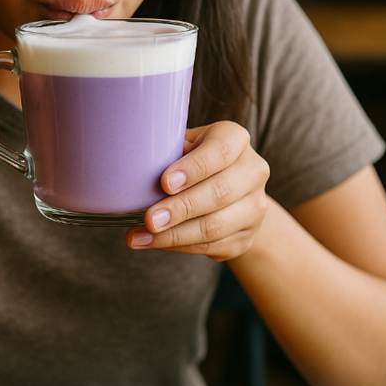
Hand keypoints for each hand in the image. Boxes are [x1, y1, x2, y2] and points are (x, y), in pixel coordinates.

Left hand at [126, 121, 270, 260]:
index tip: (164, 183)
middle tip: (149, 219)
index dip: (193, 168)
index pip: (220, 151)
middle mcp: (253, 171)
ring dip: (175, 235)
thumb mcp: (182, 145)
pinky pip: (211, 246)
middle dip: (180, 208)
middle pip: (220, 193)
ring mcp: (254, 207)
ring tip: (140, 237)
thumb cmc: (191, 160)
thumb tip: (131, 166)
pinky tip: (153, 243)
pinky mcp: (246, 237)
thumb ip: (167, 151)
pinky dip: (178, 246)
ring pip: (215, 226)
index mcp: (236, 139)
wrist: (227, 191)